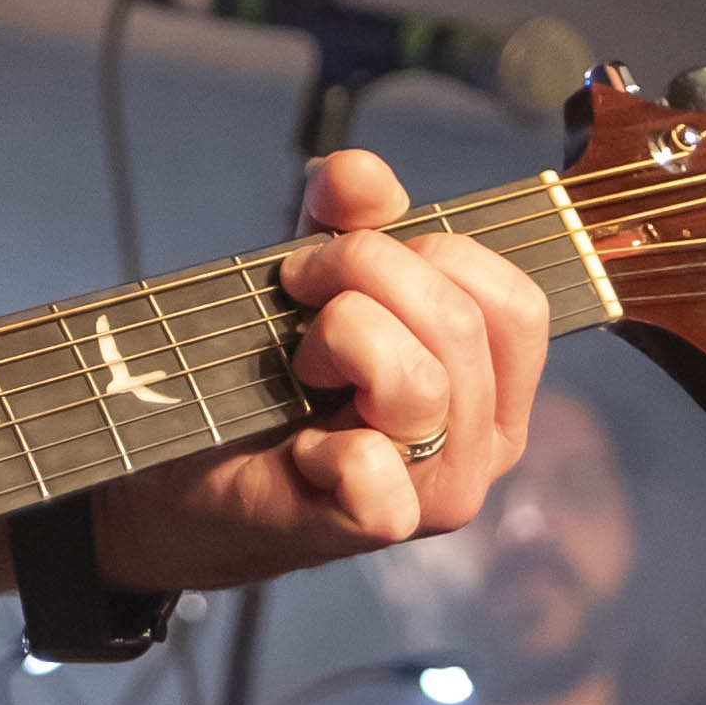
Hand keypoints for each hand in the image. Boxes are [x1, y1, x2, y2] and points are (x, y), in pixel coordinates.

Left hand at [88, 146, 548, 603]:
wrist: (191, 478)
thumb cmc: (270, 384)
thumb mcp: (315, 280)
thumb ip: (346, 218)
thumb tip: (358, 176)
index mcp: (493, 383)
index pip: (514, 301)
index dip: (429, 249)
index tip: (343, 248)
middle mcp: (486, 444)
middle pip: (461, 323)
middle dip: (361, 270)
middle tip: (296, 286)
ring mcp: (440, 494)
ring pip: (420, 382)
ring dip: (337, 340)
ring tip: (297, 362)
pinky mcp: (378, 528)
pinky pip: (376, 472)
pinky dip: (326, 446)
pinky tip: (298, 447)